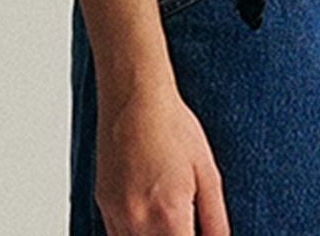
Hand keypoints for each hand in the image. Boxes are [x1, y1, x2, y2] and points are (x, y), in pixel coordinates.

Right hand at [95, 81, 229, 235]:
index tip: (195, 228)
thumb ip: (216, 222)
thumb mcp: (208, 173)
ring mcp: (116, 216)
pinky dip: (136, 234)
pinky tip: (150, 215)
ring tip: (168, 211)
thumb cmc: (172, 126)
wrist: (135, 97)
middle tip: (185, 220)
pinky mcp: (103, 206)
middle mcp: (138, 223)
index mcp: (169, 216)